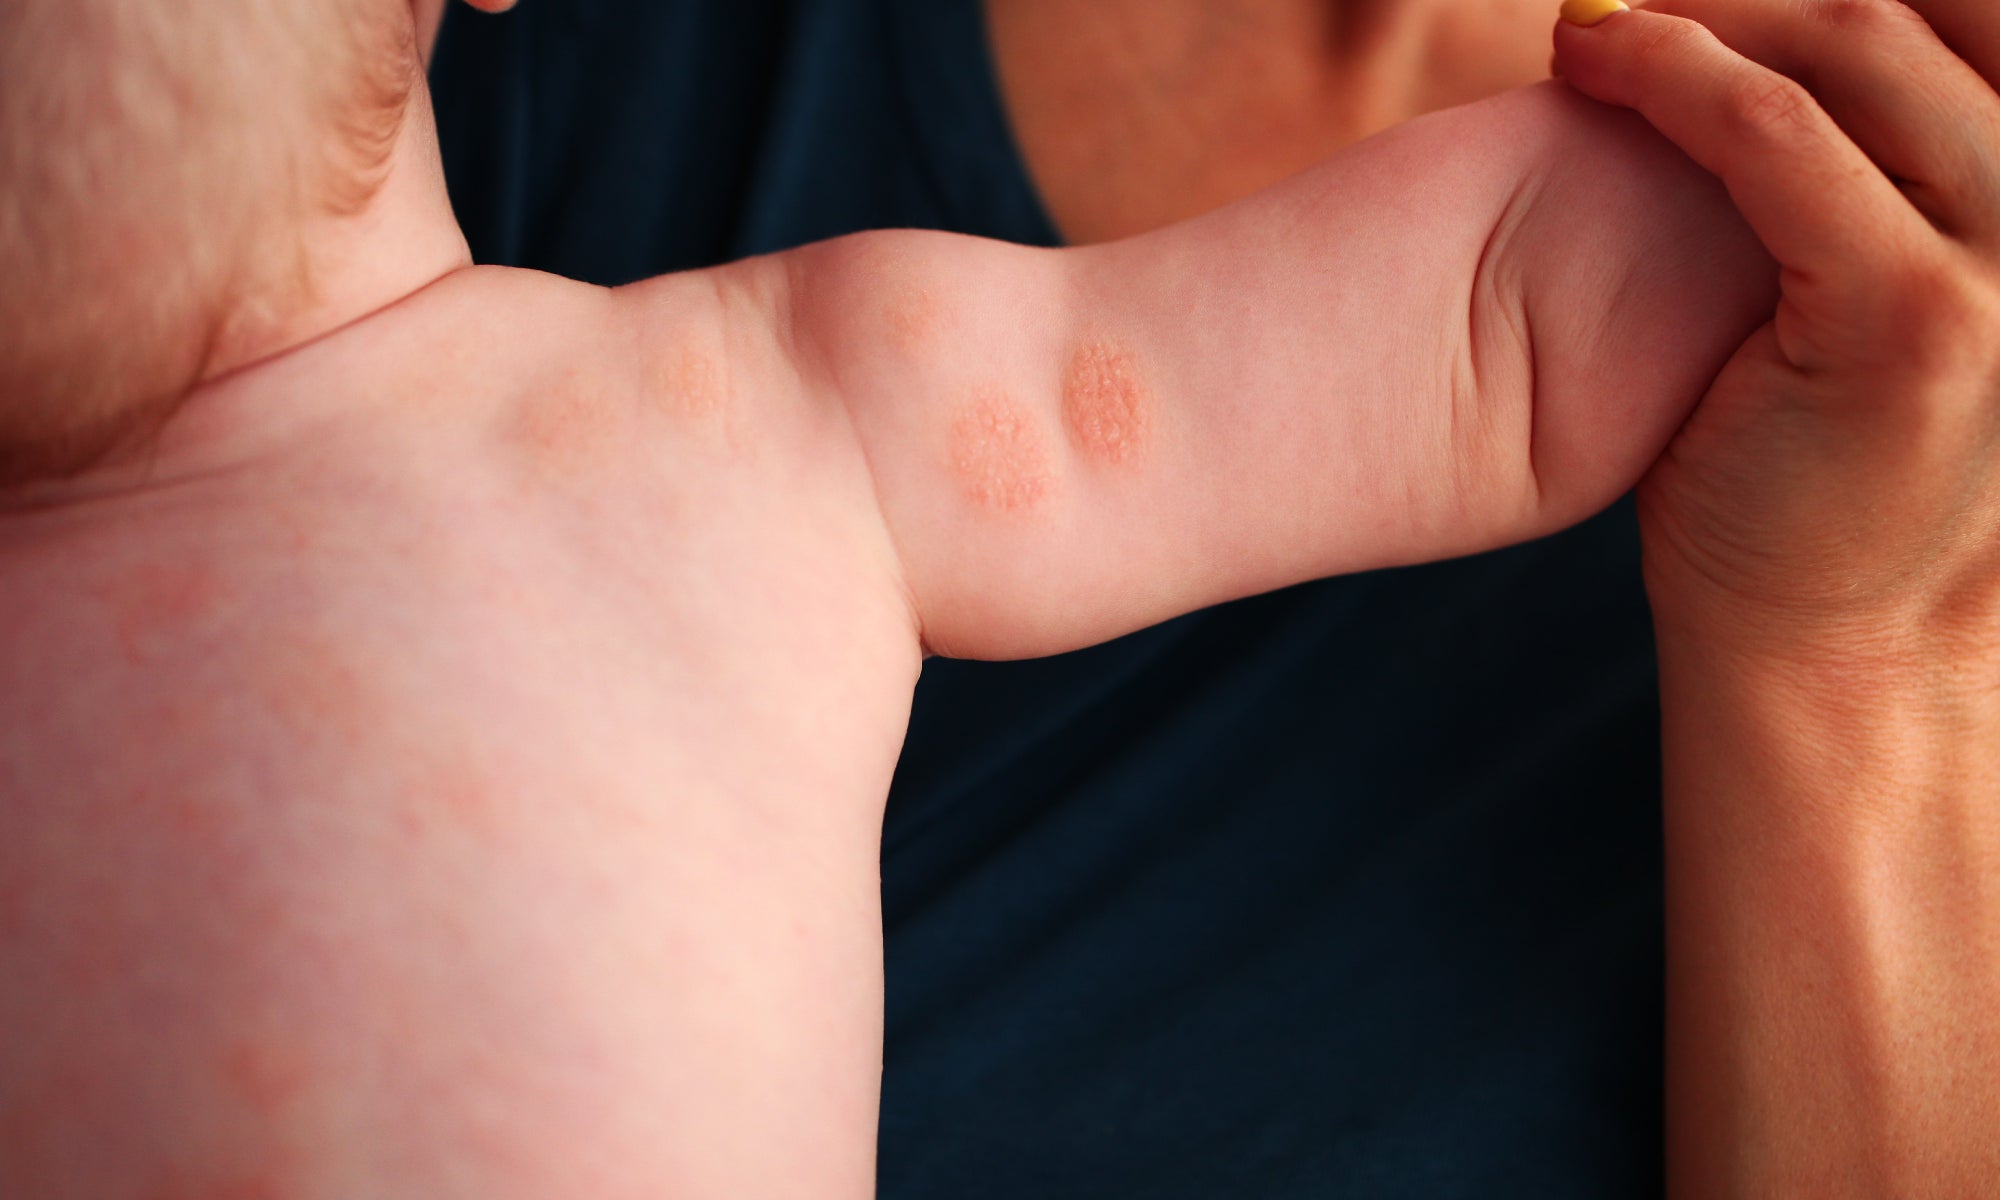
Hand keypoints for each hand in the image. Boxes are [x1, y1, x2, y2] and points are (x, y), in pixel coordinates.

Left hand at [1552, 0, 1999, 678]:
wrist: (1843, 650)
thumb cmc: (1830, 482)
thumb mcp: (1882, 302)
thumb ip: (1865, 180)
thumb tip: (1763, 53)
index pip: (1984, 19)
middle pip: (1936, 4)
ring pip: (1859, 46)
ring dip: (1708, 13)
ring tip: (1593, 28)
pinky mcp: (1918, 318)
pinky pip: (1778, 139)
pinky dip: (1673, 82)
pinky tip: (1594, 69)